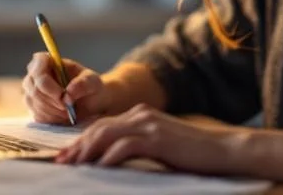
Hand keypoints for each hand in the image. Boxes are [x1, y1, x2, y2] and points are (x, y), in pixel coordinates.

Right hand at [22, 52, 110, 124]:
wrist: (89, 102)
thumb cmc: (90, 87)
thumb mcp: (93, 82)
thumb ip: (83, 83)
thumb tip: (68, 93)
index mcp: (48, 61)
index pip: (38, 64)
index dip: (47, 82)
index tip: (62, 94)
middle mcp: (35, 74)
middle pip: (35, 88)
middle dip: (53, 101)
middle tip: (69, 107)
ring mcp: (31, 91)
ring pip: (35, 103)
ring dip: (54, 111)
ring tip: (69, 111)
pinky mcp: (33, 107)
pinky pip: (38, 115)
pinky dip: (52, 118)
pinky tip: (63, 116)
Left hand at [55, 103, 243, 173]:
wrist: (221, 150)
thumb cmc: (191, 153)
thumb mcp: (157, 147)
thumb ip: (135, 146)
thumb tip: (108, 160)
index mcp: (139, 114)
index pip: (101, 126)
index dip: (80, 140)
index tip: (66, 156)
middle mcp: (140, 114)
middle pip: (98, 128)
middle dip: (77, 146)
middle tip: (61, 162)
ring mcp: (148, 124)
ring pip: (106, 134)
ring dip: (86, 151)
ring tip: (73, 165)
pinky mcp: (157, 137)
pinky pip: (125, 146)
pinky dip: (109, 157)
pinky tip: (99, 168)